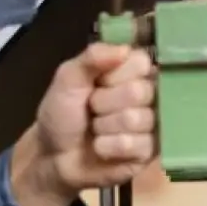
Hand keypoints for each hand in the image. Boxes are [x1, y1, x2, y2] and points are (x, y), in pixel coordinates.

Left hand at [9, 44, 157, 205]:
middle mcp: (149, 94)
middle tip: (91, 109)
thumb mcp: (67, 79)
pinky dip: (109, 146)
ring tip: (95, 129)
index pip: (141, 61)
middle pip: (139, 91)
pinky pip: (137, 144)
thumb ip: (91, 58)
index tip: (97, 82)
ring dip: (104, 126)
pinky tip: (101, 148)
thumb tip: (123, 49)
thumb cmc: (63, 113)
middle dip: (104, 103)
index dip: (114, 74)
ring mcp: (153, 124)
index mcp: (132, 70)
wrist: (53, 156)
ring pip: (137, 119)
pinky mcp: (151, 152)